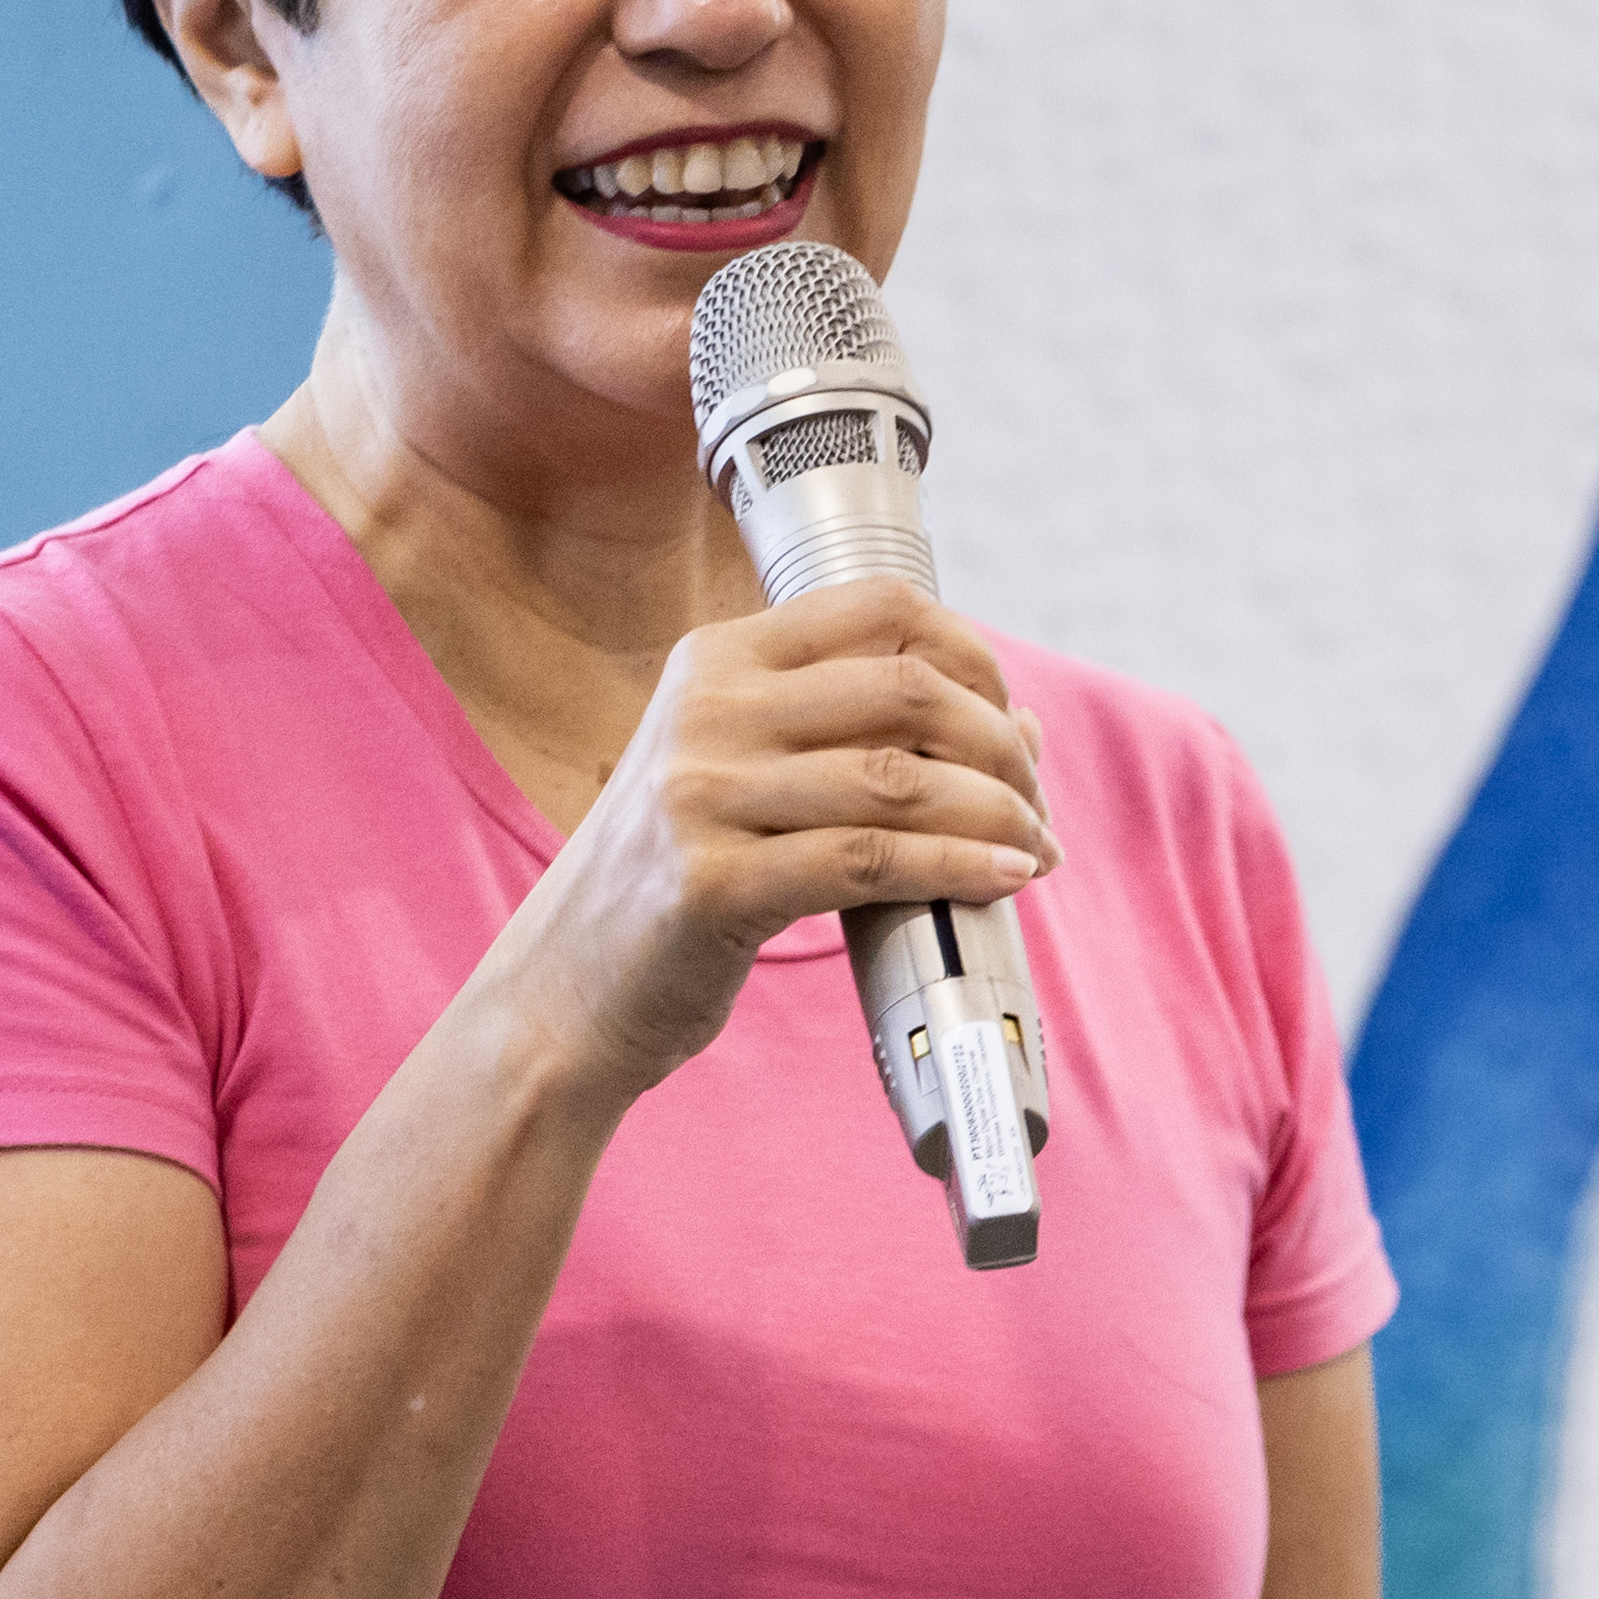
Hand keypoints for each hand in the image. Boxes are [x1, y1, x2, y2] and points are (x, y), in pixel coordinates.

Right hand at [495, 575, 1050, 1096]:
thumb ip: (853, 734)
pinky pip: (870, 863)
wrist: (562, 989)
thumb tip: (1018, 722)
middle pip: (906, 688)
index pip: (881, 609)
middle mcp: (707, 710)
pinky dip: (957, 867)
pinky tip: (1003, 878)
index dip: (974, 654)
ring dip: (996, 811)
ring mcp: (702, 794)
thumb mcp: (740, 772)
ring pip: (900, 779)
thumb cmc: (675, 880)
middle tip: (1035, 799)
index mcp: (717, 659)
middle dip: (1000, 744)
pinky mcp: (711, 884)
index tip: (1011, 716)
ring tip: (1036, 845)